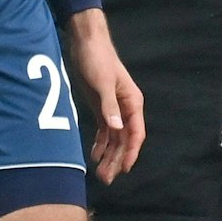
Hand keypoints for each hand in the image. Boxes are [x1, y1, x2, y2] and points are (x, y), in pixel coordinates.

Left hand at [66, 9, 143, 183]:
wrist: (86, 42)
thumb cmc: (98, 59)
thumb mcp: (103, 82)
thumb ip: (109, 106)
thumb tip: (118, 128)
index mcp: (132, 102)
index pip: (135, 133)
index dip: (131, 152)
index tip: (125, 168)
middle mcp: (126, 109)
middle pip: (124, 140)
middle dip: (117, 159)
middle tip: (106, 178)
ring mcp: (113, 109)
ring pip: (114, 138)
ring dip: (109, 155)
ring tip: (101, 174)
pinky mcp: (101, 108)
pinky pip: (104, 131)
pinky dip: (100, 144)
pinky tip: (94, 156)